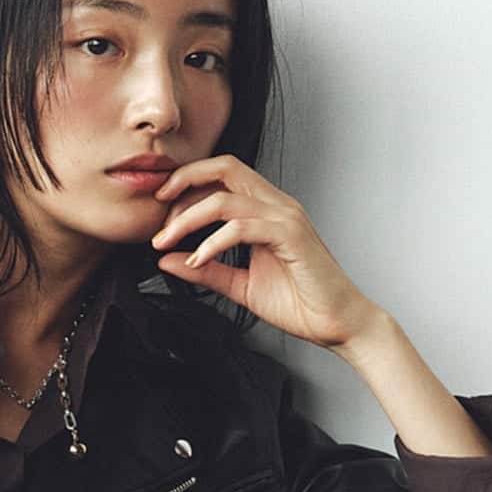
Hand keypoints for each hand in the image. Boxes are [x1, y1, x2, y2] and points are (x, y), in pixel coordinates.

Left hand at [148, 153, 382, 350]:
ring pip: (226, 199)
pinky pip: (242, 227)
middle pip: (224, 167)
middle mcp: (276, 205)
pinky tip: (195, 259)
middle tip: (155, 211)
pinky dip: (212, 242)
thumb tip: (165, 259)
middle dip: (183, 181)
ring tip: (164, 243)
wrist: (336, 323)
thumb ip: (205, 271)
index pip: (222, 176)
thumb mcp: (239, 286)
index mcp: (265, 210)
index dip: (187, 186)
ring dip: (187, 219)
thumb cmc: (298, 302)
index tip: (158, 213)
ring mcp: (285, 217)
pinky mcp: (291, 235)